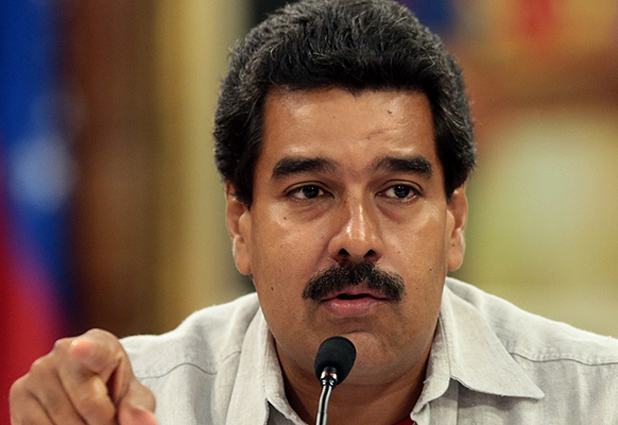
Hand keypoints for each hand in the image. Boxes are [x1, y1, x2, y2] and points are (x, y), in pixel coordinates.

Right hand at [9, 328, 156, 424]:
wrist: (88, 391)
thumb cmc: (115, 392)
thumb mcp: (134, 398)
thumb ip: (139, 409)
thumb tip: (145, 423)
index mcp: (100, 344)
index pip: (94, 350)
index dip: (87, 350)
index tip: (79, 348)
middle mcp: (63, 352)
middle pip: (87, 405)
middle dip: (102, 423)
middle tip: (108, 419)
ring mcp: (38, 372)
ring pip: (62, 422)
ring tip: (90, 420)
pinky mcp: (19, 394)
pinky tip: (69, 423)